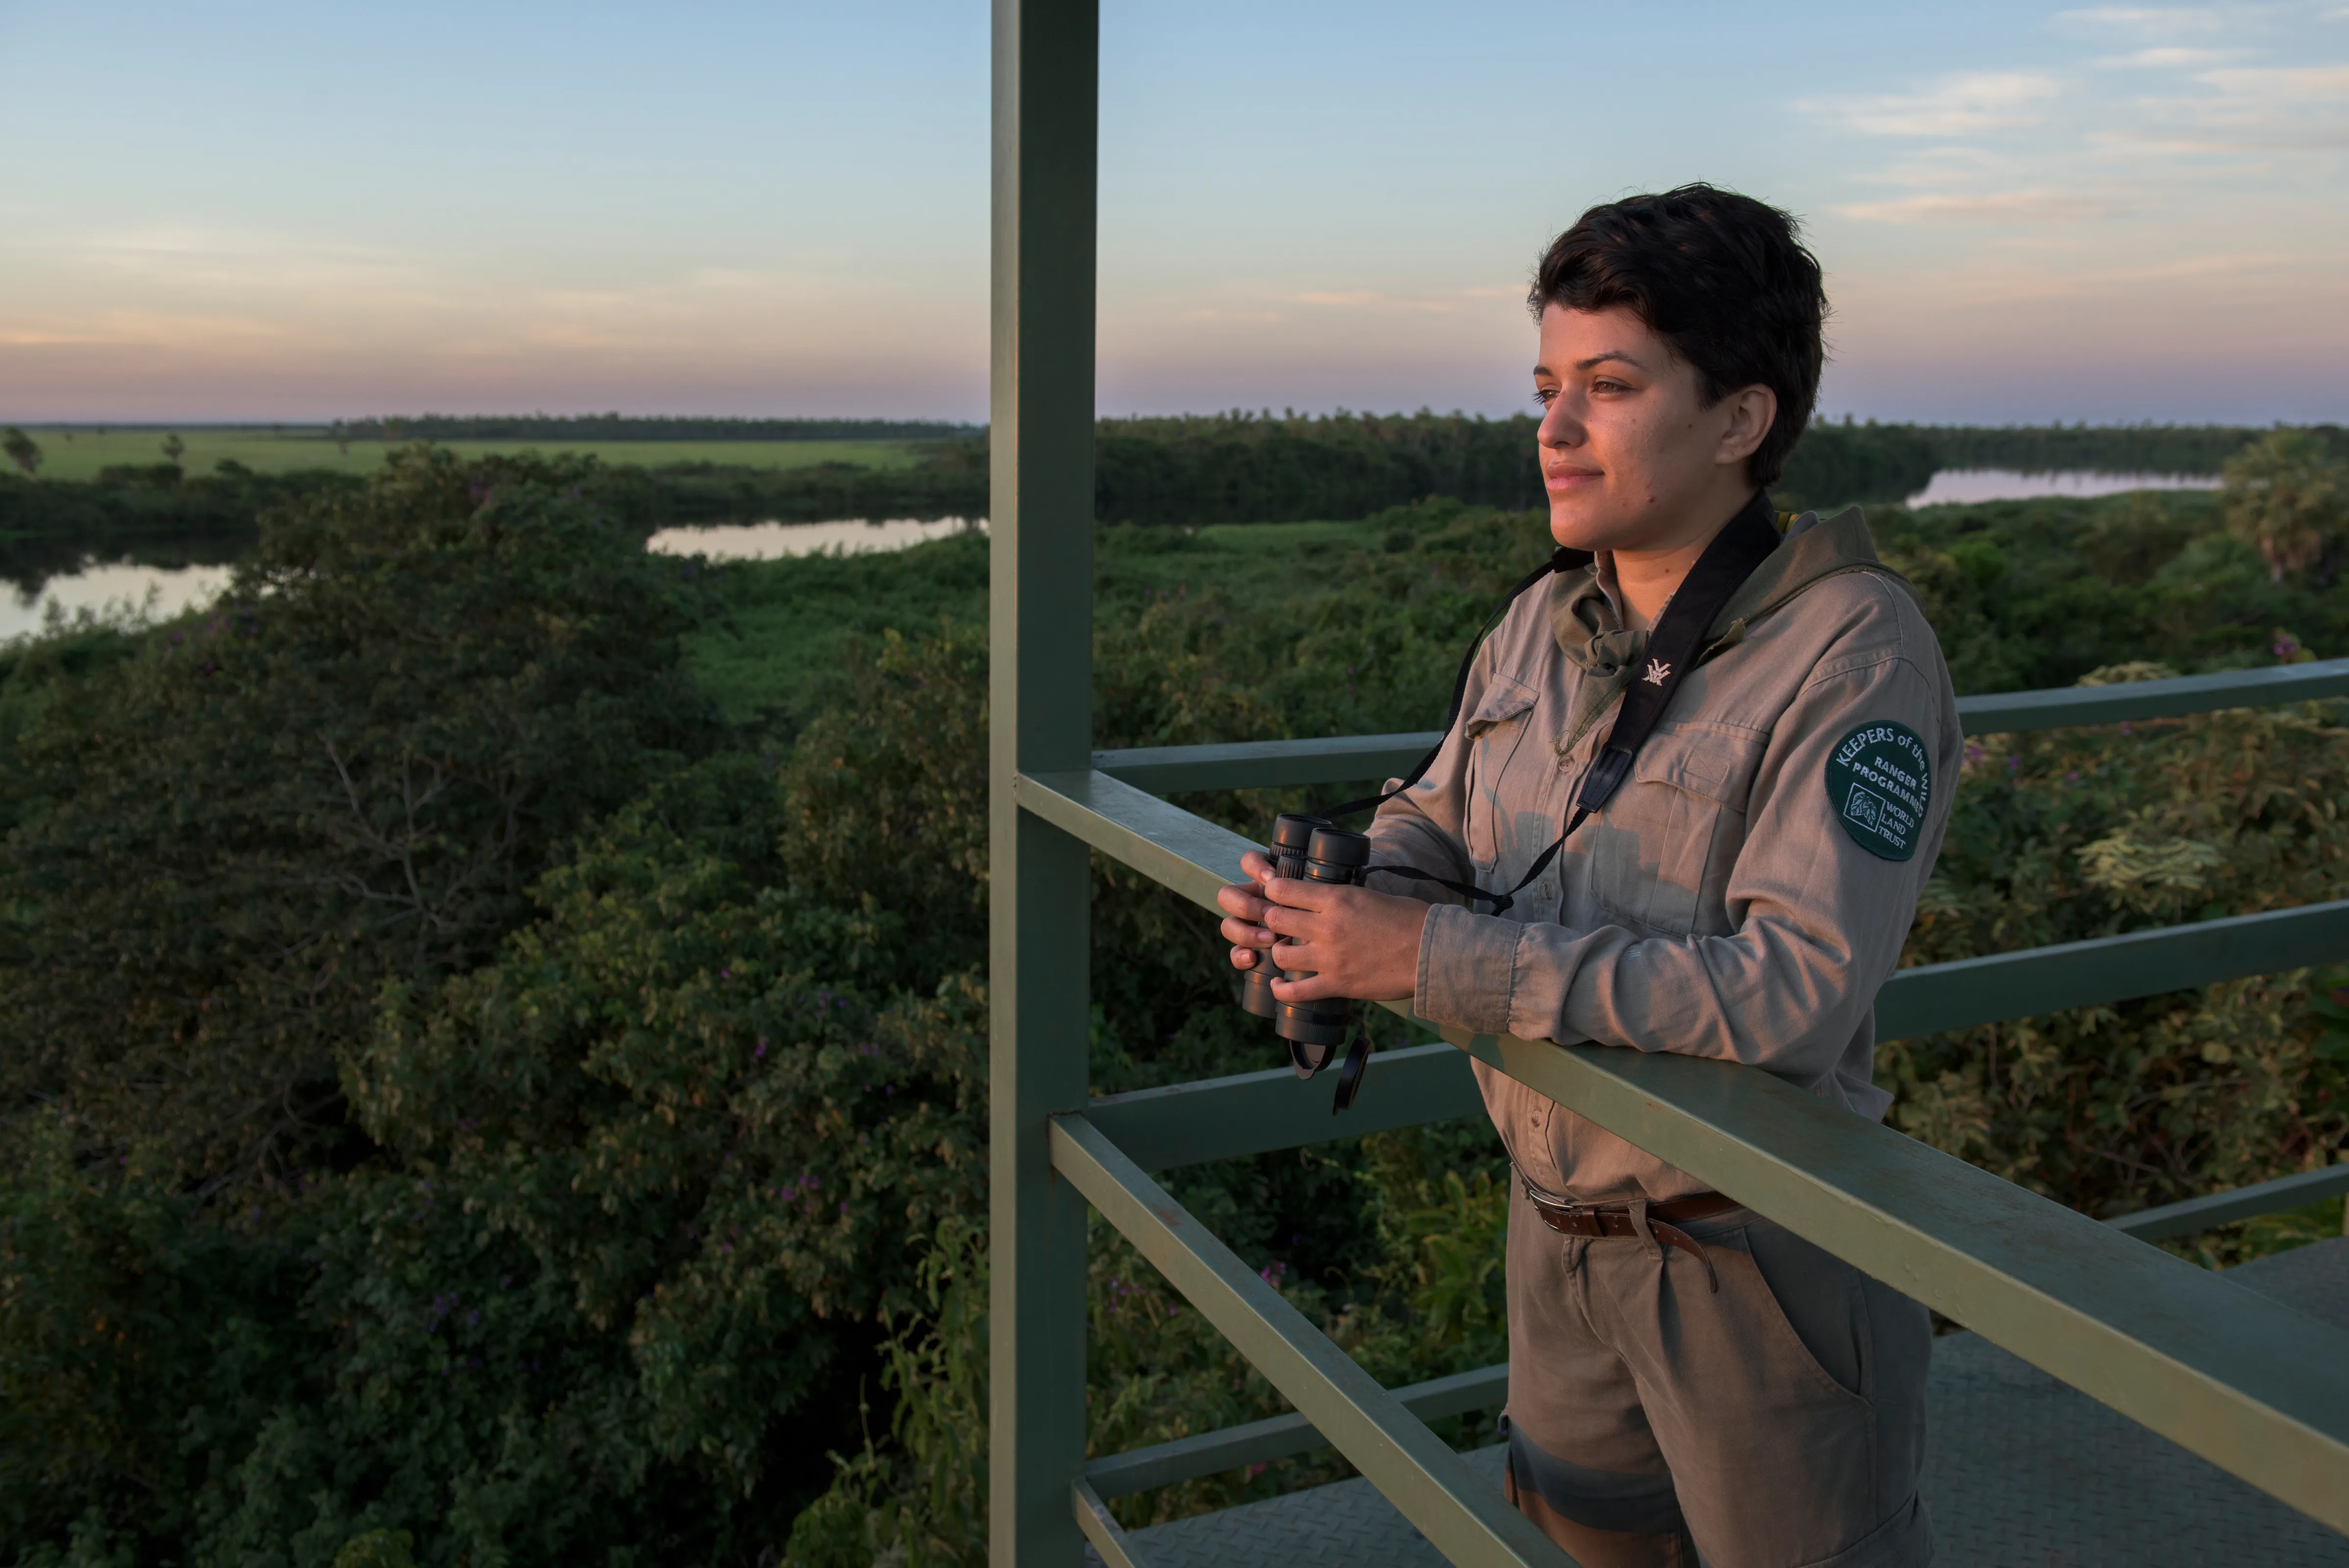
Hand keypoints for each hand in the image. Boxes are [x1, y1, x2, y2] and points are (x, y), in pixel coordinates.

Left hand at [1216, 851, 1425, 1002]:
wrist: (1431, 952)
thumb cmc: (1409, 919)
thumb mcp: (1370, 895)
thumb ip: (1342, 898)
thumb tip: (1323, 899)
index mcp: (1336, 899)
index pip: (1283, 890)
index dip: (1272, 892)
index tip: (1274, 896)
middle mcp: (1327, 927)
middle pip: (1274, 920)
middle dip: (1270, 922)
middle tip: (1276, 925)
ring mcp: (1330, 958)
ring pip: (1280, 955)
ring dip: (1278, 954)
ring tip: (1285, 952)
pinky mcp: (1337, 984)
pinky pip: (1296, 992)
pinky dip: (1282, 990)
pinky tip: (1278, 986)